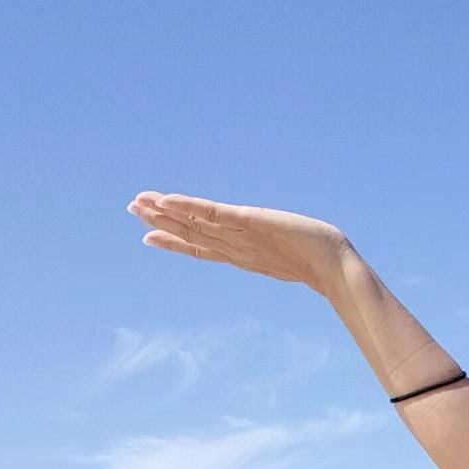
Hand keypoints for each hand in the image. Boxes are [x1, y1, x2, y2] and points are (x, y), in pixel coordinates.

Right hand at [126, 192, 351, 294]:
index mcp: (243, 256)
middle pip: (191, 233)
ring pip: (195, 223)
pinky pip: (212, 214)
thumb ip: (284, 255)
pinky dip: (189, 208)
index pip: (202, 247)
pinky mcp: (249, 222)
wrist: (337, 267)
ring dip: (166, 212)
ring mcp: (240, 237)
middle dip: (161, 222)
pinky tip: (168, 200)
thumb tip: (292, 259)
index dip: (174, 242)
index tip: (148, 237)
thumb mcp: (294, 256)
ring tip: (139, 203)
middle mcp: (236, 248)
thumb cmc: (324, 263)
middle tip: (132, 209)